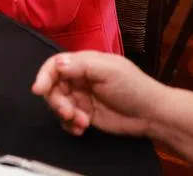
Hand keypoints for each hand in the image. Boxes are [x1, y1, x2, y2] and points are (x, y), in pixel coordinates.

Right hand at [31, 51, 167, 137]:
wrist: (153, 115)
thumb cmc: (134, 87)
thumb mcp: (109, 71)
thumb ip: (81, 66)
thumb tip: (56, 64)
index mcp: (84, 63)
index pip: (55, 65)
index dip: (44, 76)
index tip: (39, 90)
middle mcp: (79, 79)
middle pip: (54, 87)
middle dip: (57, 101)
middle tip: (67, 112)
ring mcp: (82, 98)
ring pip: (59, 104)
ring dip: (65, 114)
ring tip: (81, 123)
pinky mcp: (85, 115)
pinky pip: (68, 119)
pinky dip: (70, 125)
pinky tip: (82, 129)